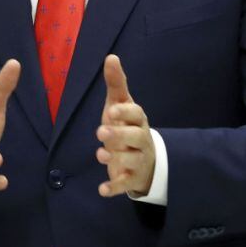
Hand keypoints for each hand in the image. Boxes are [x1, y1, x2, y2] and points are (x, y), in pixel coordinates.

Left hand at [96, 54, 155, 197]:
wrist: (144, 160)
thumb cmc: (127, 126)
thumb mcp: (120, 105)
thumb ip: (116, 84)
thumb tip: (111, 56)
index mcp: (137, 120)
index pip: (136, 114)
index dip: (125, 112)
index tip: (111, 110)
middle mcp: (141, 139)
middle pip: (135, 137)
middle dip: (119, 134)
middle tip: (101, 131)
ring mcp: (138, 159)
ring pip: (131, 159)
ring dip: (116, 158)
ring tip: (100, 154)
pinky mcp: (131, 177)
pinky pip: (125, 183)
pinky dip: (114, 187)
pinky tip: (102, 190)